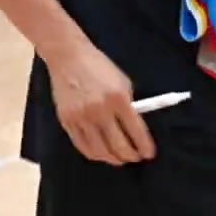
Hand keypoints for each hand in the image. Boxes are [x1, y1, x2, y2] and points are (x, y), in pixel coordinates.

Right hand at [48, 43, 153, 165]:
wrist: (68, 57)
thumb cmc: (99, 67)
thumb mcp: (122, 82)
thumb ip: (129, 105)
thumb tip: (135, 129)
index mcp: (118, 99)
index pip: (136, 131)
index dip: (144, 147)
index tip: (149, 154)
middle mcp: (100, 111)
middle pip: (118, 146)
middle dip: (130, 156)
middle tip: (135, 158)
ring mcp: (82, 118)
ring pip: (100, 151)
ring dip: (113, 159)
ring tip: (120, 159)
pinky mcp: (67, 121)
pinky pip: (82, 146)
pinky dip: (95, 154)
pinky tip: (102, 153)